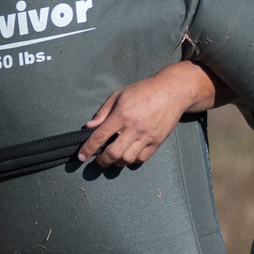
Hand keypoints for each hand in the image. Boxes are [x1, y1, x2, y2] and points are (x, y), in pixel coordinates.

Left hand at [78, 62, 213, 168]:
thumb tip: (89, 127)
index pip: (100, 136)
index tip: (81, 156)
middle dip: (102, 161)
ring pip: (127, 159)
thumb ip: (103, 112)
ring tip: (115, 157)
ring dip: (117, 162)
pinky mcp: (157, 142)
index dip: (88, 149)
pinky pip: (142, 158)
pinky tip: (129, 154)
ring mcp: (147, 136)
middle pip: (113, 154)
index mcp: (122, 115)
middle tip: (99, 160)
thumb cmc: (143, 91)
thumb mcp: (119, 95)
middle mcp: (134, 128)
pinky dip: (133, 160)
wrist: (171, 92)